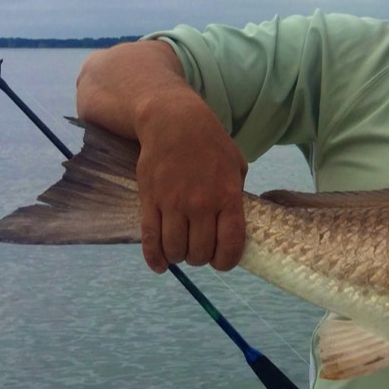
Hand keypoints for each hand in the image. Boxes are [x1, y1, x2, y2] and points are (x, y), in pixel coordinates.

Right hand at [134, 93, 248, 273]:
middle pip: (200, 252)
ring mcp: (174, 204)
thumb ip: (237, 195)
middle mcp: (202, 204)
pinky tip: (160, 265)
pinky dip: (155, 258)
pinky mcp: (150, 201)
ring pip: (175, 250)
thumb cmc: (210, 143)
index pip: (230, 245)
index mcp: (228, 196)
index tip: (222, 262)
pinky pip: (150, 239)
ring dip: (179, 256)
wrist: (174, 122)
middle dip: (201, 258)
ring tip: (181, 249)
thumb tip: (234, 223)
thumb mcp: (237, 165)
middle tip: (199, 250)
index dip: (226, 262)